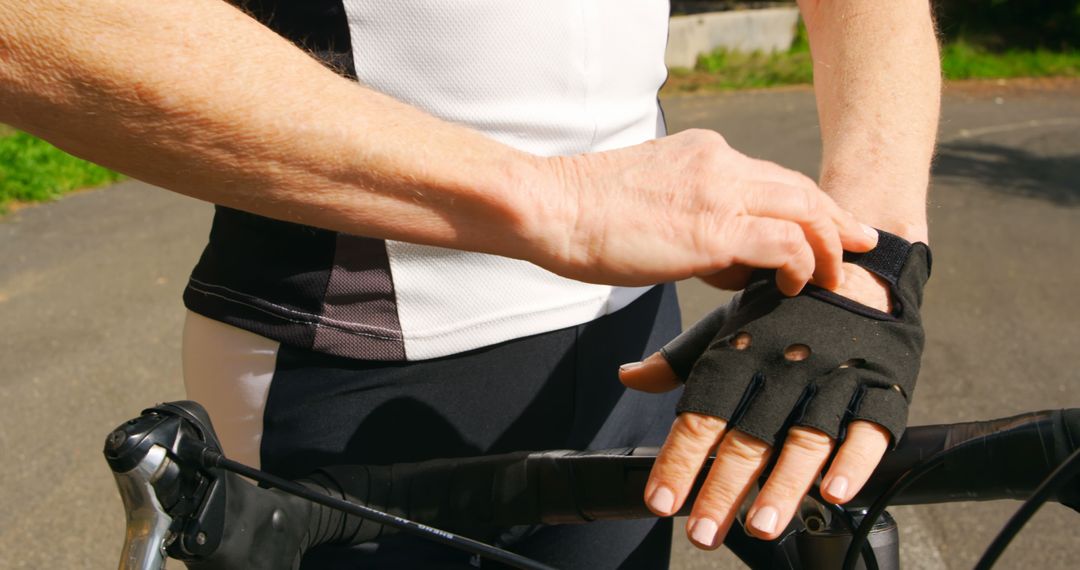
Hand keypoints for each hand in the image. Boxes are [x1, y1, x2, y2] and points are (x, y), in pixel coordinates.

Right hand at [536, 129, 877, 292]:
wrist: (551, 207)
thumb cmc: (586, 214)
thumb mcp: (652, 202)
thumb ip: (694, 218)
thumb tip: (725, 255)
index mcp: (703, 154)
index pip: (772, 178)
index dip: (808, 205)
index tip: (830, 226)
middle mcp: (719, 163)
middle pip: (801, 188)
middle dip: (837, 220)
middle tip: (861, 244)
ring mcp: (719, 192)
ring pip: (805, 209)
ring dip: (829, 245)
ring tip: (835, 277)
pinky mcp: (714, 227)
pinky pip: (786, 242)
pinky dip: (803, 263)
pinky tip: (797, 285)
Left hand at [620, 250, 926, 547]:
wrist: (857, 268)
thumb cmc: (783, 310)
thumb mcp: (727, 326)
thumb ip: (679, 360)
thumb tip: (629, 376)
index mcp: (740, 354)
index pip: (702, 415)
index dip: (679, 460)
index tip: (659, 502)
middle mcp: (783, 367)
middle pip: (749, 437)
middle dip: (722, 489)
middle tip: (702, 532)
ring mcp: (834, 378)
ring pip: (806, 439)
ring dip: (783, 486)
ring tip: (761, 526)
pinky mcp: (882, 386)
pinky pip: (870, 428)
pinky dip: (853, 462)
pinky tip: (833, 493)